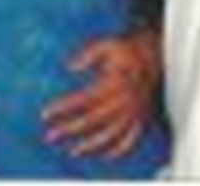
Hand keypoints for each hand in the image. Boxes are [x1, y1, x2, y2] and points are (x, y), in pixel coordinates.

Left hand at [41, 30, 159, 158]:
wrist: (154, 55)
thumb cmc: (127, 49)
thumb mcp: (106, 45)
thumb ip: (87, 55)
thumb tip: (69, 67)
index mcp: (113, 84)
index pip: (83, 99)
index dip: (63, 108)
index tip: (45, 114)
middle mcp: (123, 101)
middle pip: (92, 120)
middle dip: (69, 130)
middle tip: (50, 136)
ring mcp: (134, 113)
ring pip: (110, 135)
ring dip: (91, 146)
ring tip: (73, 151)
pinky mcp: (142, 118)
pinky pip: (131, 140)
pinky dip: (118, 151)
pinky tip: (104, 155)